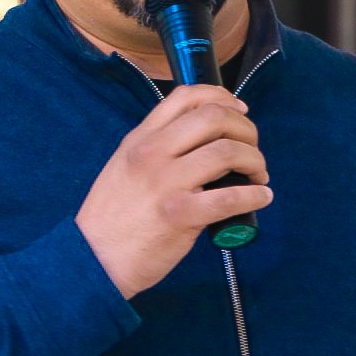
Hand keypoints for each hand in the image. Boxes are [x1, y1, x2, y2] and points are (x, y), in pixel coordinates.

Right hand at [76, 86, 272, 298]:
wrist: (94, 259)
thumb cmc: (113, 217)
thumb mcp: (125, 167)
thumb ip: (157, 150)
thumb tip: (203, 143)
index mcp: (141, 138)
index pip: (185, 97)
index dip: (222, 98)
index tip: (239, 111)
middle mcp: (153, 153)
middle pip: (215, 118)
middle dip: (246, 130)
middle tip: (252, 149)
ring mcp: (166, 182)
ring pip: (227, 152)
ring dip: (255, 161)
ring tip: (258, 176)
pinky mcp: (180, 215)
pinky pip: (230, 198)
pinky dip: (254, 195)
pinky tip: (261, 197)